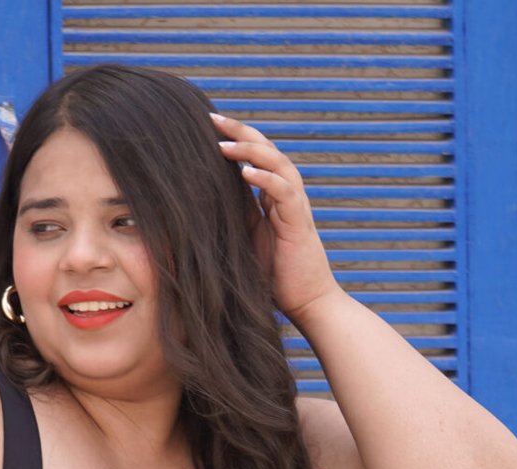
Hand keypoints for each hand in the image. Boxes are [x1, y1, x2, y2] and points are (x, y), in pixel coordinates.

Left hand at [209, 110, 342, 325]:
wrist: (308, 303)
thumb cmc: (278, 277)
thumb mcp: (249, 240)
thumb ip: (239, 215)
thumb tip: (208, 199)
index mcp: (274, 196)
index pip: (256, 156)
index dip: (235, 139)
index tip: (209, 127)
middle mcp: (287, 194)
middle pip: (267, 149)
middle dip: (240, 131)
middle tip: (213, 118)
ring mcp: (295, 206)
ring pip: (277, 163)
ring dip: (250, 150)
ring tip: (223, 142)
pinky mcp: (299, 223)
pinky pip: (284, 191)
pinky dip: (266, 178)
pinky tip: (246, 172)